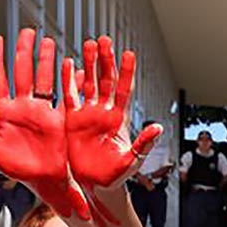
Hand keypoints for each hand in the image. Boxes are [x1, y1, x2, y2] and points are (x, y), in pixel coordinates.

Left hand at [0, 29, 88, 219]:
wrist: (47, 181)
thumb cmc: (19, 169)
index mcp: (3, 112)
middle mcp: (22, 107)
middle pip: (22, 72)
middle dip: (24, 51)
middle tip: (27, 32)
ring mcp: (41, 110)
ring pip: (42, 78)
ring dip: (45, 60)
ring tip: (48, 41)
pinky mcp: (58, 117)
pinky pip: (62, 94)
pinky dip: (65, 79)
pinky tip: (67, 64)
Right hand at [63, 36, 161, 226]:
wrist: (95, 186)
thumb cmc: (116, 176)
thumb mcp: (132, 160)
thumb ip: (143, 143)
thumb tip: (158, 128)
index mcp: (119, 120)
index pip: (123, 90)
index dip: (126, 72)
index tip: (128, 53)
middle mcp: (104, 113)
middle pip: (105, 81)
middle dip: (105, 60)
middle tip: (104, 39)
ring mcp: (88, 115)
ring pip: (88, 84)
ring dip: (88, 65)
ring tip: (89, 44)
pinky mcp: (72, 121)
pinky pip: (69, 97)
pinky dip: (68, 81)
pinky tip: (68, 64)